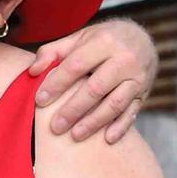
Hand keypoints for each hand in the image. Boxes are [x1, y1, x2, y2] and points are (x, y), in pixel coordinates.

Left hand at [28, 18, 157, 142]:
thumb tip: (32, 72)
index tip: (40, 100)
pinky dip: (121, 127)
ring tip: (75, 135)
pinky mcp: (144, 93)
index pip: (76, 65)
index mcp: (104, 41)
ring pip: (115, 103)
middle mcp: (124, 59)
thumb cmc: (102, 40)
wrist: (143, 39)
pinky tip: (107, 139)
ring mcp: (137, 78)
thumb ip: (54, 51)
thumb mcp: (79, 38)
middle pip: (96, 88)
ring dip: (94, 122)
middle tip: (55, 127)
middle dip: (73, 109)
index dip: (57, 83)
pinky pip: (132, 112)